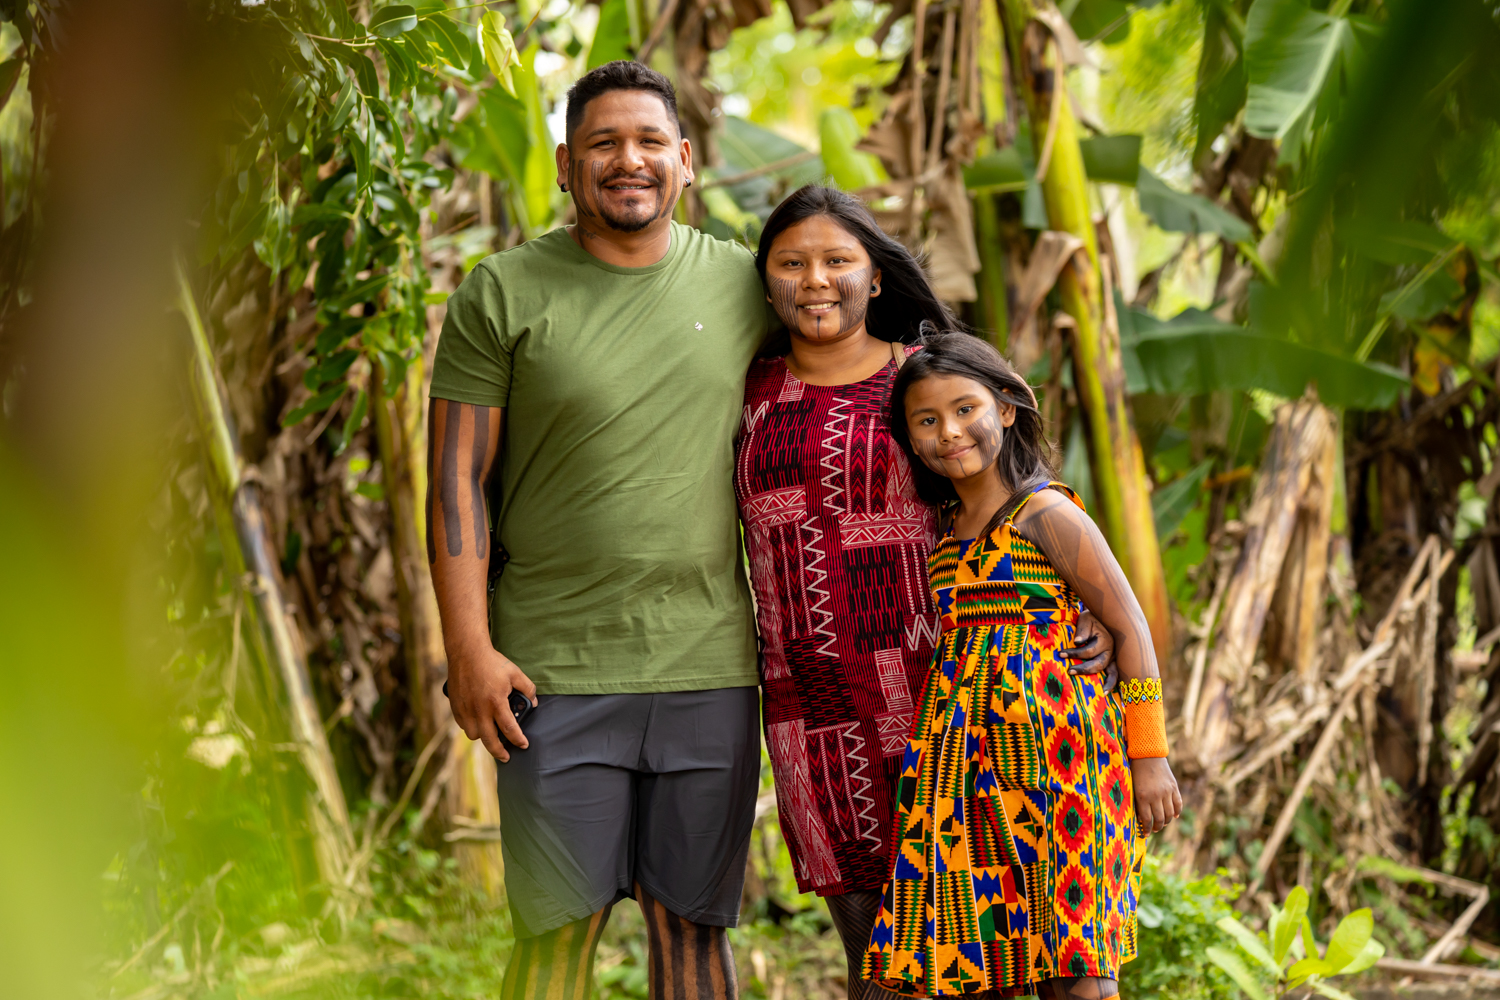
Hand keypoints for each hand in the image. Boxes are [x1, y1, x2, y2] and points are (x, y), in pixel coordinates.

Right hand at [446, 642, 537, 762]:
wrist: (466, 652)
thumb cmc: (492, 662)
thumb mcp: (515, 673)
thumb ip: (527, 688)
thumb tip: (533, 703)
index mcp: (496, 702)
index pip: (509, 729)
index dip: (518, 740)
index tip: (524, 745)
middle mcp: (479, 709)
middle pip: (490, 740)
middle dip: (499, 752)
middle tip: (506, 756)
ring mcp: (466, 709)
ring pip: (474, 735)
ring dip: (483, 737)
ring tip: (491, 734)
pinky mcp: (456, 706)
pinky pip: (463, 725)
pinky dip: (471, 727)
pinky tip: (478, 723)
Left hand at [1063, 610, 1117, 691]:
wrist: (1105, 617)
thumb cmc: (1093, 619)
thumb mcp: (1086, 619)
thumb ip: (1082, 630)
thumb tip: (1077, 642)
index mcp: (1105, 640)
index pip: (1088, 651)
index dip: (1074, 653)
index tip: (1060, 654)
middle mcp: (1111, 651)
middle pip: (1098, 664)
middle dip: (1083, 669)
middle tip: (1069, 671)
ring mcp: (1114, 658)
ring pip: (1111, 673)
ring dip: (1105, 683)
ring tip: (1100, 693)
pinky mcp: (1113, 662)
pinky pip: (1116, 675)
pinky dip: (1113, 684)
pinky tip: (1106, 692)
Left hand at [1130, 757, 1181, 834]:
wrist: (1147, 754)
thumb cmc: (1135, 771)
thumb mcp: (1132, 787)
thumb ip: (1137, 802)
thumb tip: (1141, 819)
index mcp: (1142, 796)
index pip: (1146, 819)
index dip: (1146, 829)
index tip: (1145, 834)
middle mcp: (1156, 796)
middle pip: (1160, 819)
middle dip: (1157, 827)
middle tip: (1154, 830)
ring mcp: (1166, 792)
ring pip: (1170, 814)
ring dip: (1167, 822)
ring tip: (1163, 824)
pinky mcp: (1174, 787)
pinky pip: (1178, 804)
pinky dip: (1177, 811)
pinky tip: (1174, 816)